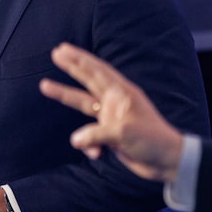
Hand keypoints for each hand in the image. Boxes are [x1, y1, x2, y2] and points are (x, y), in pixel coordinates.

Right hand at [39, 42, 183, 181]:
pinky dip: (89, 144)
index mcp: (122, 94)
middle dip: (72, 67)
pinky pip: (91, 135)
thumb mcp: (125, 134)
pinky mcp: (110, 134)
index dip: (80, 59)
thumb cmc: (153, 141)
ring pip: (83, 104)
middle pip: (88, 80)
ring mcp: (112, 117)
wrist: (166, 162)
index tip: (62, 49)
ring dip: (66, 96)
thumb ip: (97, 134)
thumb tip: (75, 139)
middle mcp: (115, 102)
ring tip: (45, 85)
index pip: (97, 71)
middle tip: (56, 52)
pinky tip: (95, 153)